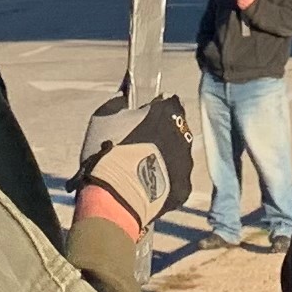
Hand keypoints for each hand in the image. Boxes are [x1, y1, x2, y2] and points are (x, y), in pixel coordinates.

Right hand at [76, 94, 193, 234]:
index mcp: (167, 112)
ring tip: (140, 170)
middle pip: (176, 130)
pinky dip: (164, 182)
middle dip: (161, 135)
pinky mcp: (184, 189)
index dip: (154, 110)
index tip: (141, 118)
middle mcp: (184, 136)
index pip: (168, 103)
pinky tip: (146, 187)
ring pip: (178, 156)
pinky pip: (175, 182)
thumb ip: (118, 101)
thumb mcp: (104, 116)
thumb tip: (124, 95)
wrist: (116, 196)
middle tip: (139, 147)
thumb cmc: (108, 152)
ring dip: (164, 159)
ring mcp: (187, 164)